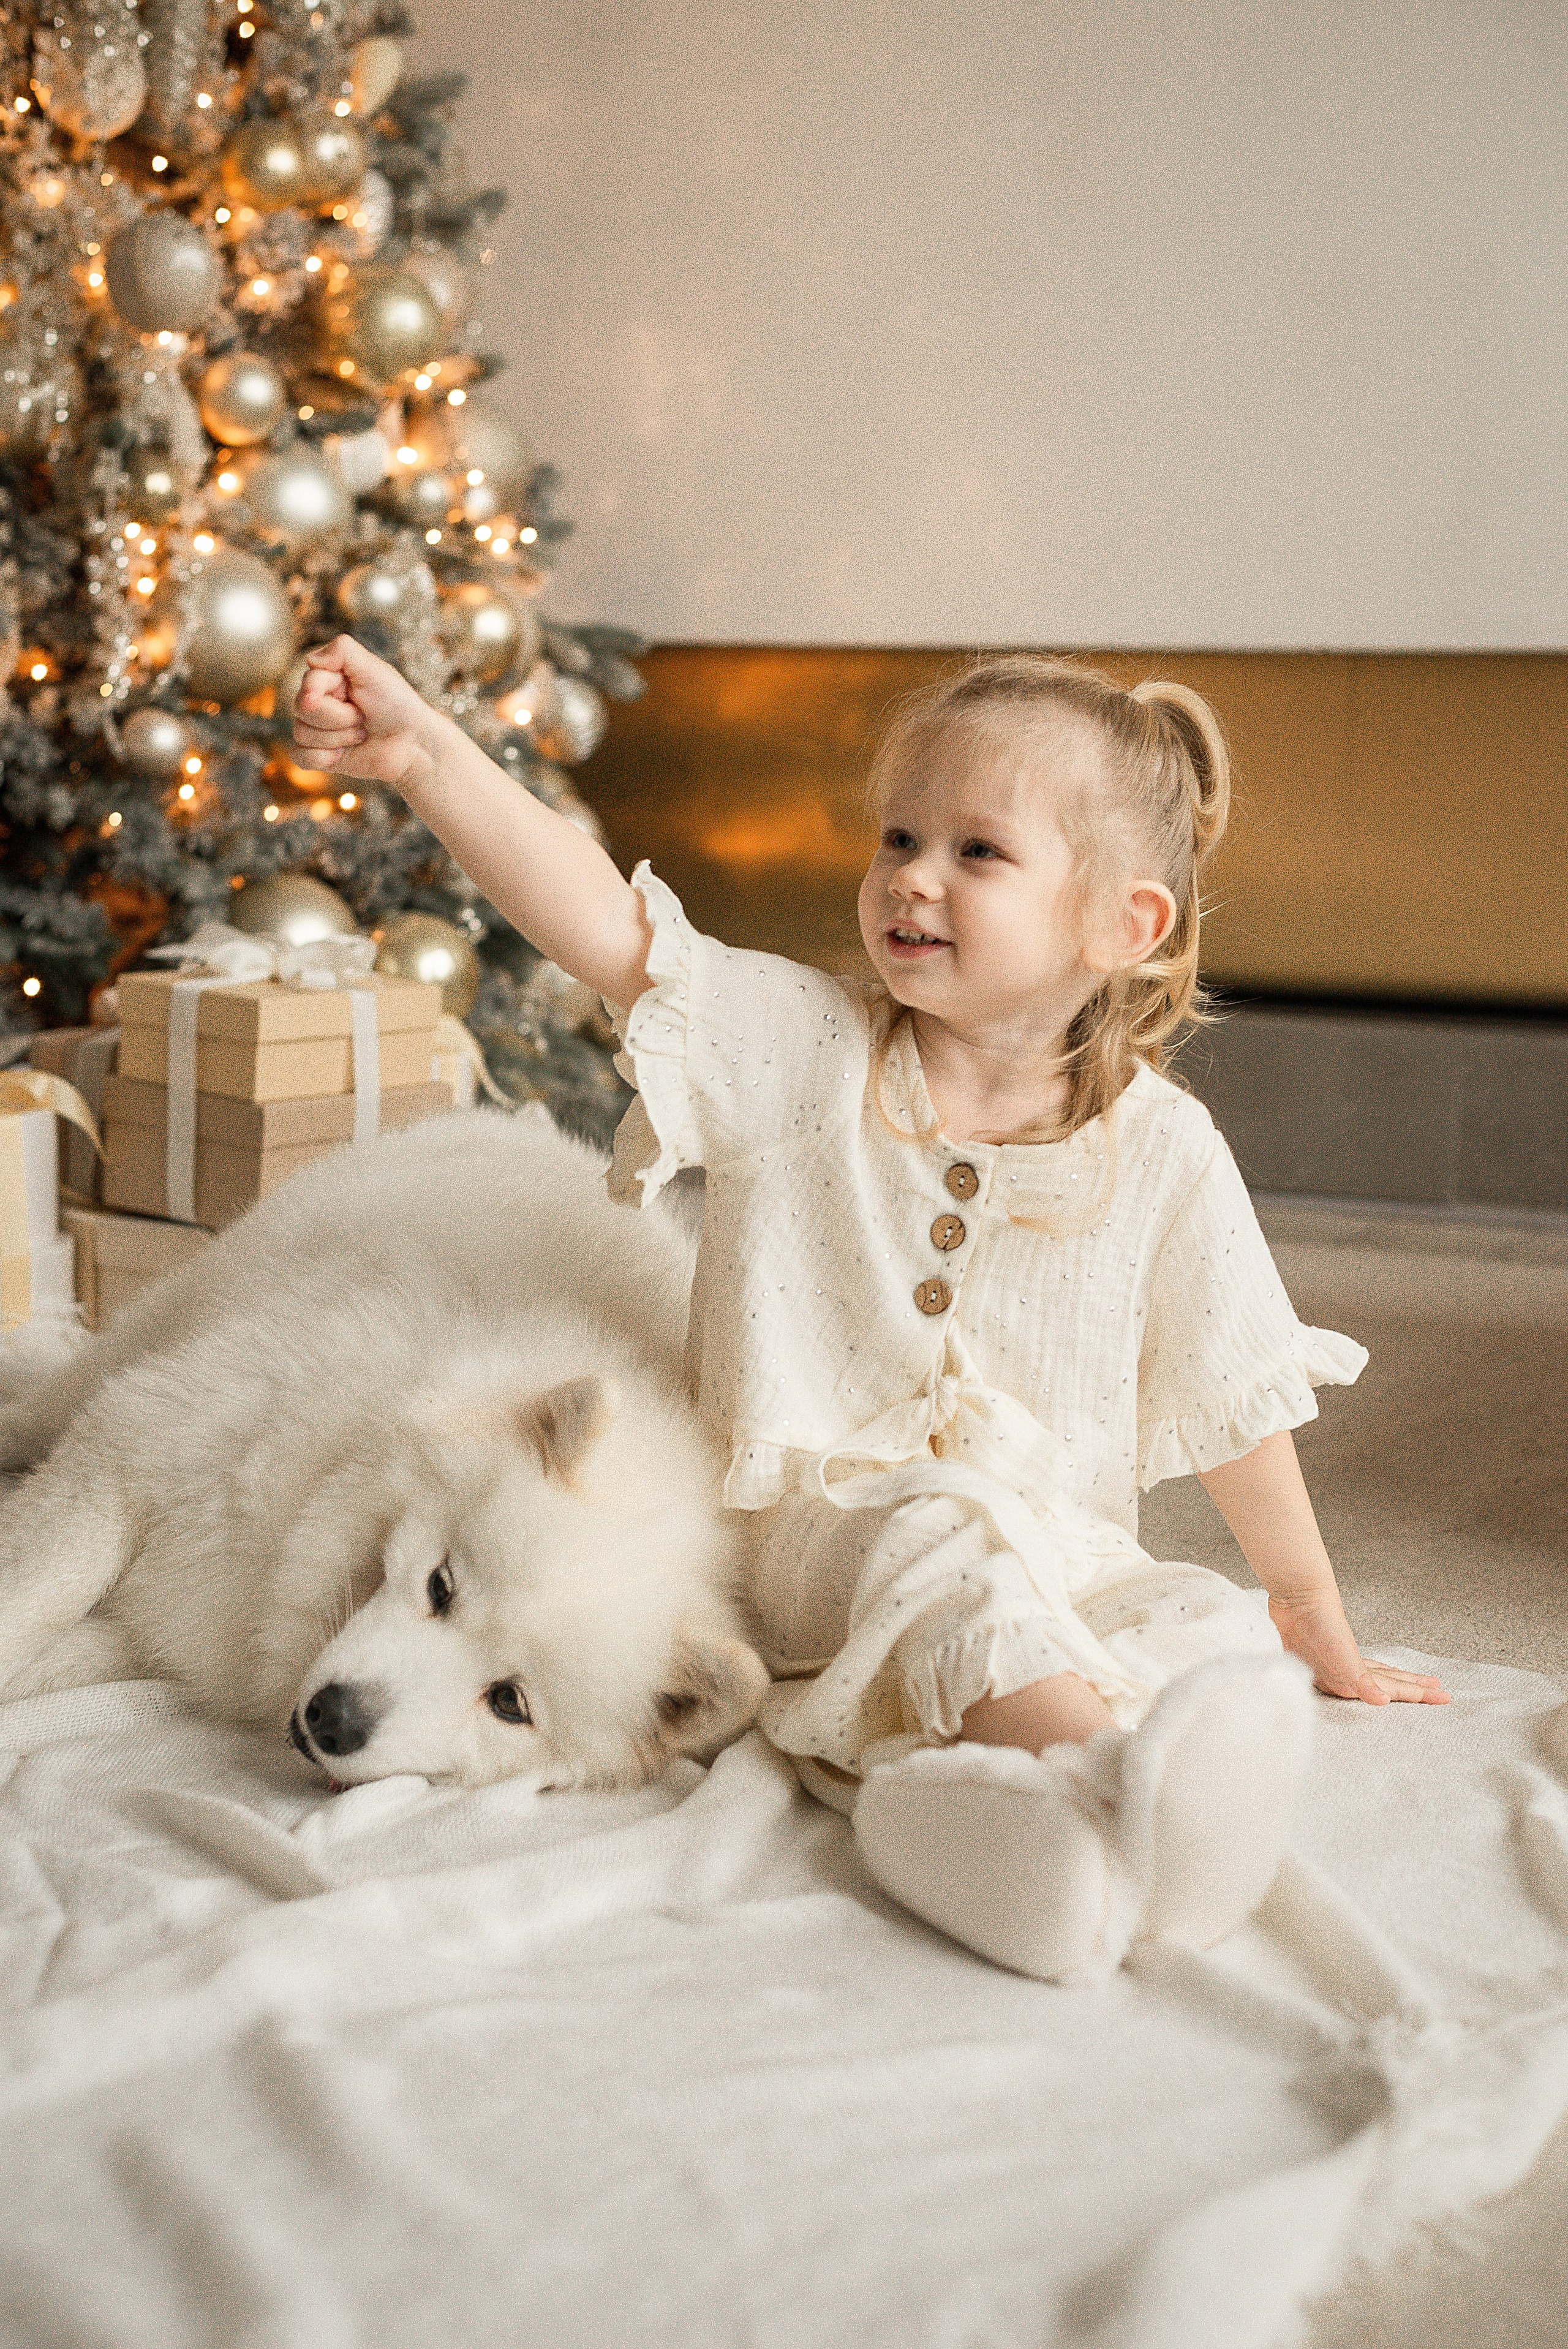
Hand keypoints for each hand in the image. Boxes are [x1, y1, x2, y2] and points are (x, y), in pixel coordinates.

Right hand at [292, 635, 438, 792]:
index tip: (353, 697)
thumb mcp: (375, 669)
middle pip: (301, 708)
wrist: (413, 743)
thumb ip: (343, 651)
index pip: (308, 683)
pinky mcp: (319, 755)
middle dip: (340, 717)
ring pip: (302, 733)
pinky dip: (324, 758)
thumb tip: (310, 660)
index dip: (324, 692)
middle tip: (363, 717)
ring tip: (361, 734)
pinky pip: (300, 756)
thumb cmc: (397, 703)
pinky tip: (344, 754)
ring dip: (340, 738)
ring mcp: (316, 729)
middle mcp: (317, 701)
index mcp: (327, 678)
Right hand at [1268, 1590, 1448, 1705]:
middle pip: (1390, 1686)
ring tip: (1422, 1684)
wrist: (1298, 1596)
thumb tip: (1382, 1701)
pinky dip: (1380, 1670)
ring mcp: (1341, 1664)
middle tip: (1441, 1694)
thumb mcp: (1340, 1654)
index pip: (1392, 1691)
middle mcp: (1346, 1677)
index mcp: (1349, 1682)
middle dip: (1415, 1691)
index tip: (1444, 1698)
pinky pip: (1366, 1666)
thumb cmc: (1315, 1626)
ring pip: (1380, 1676)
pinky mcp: (1336, 1650)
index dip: (1418, 1695)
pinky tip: (1382, 1669)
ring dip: (1401, 1680)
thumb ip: (1360, 1679)